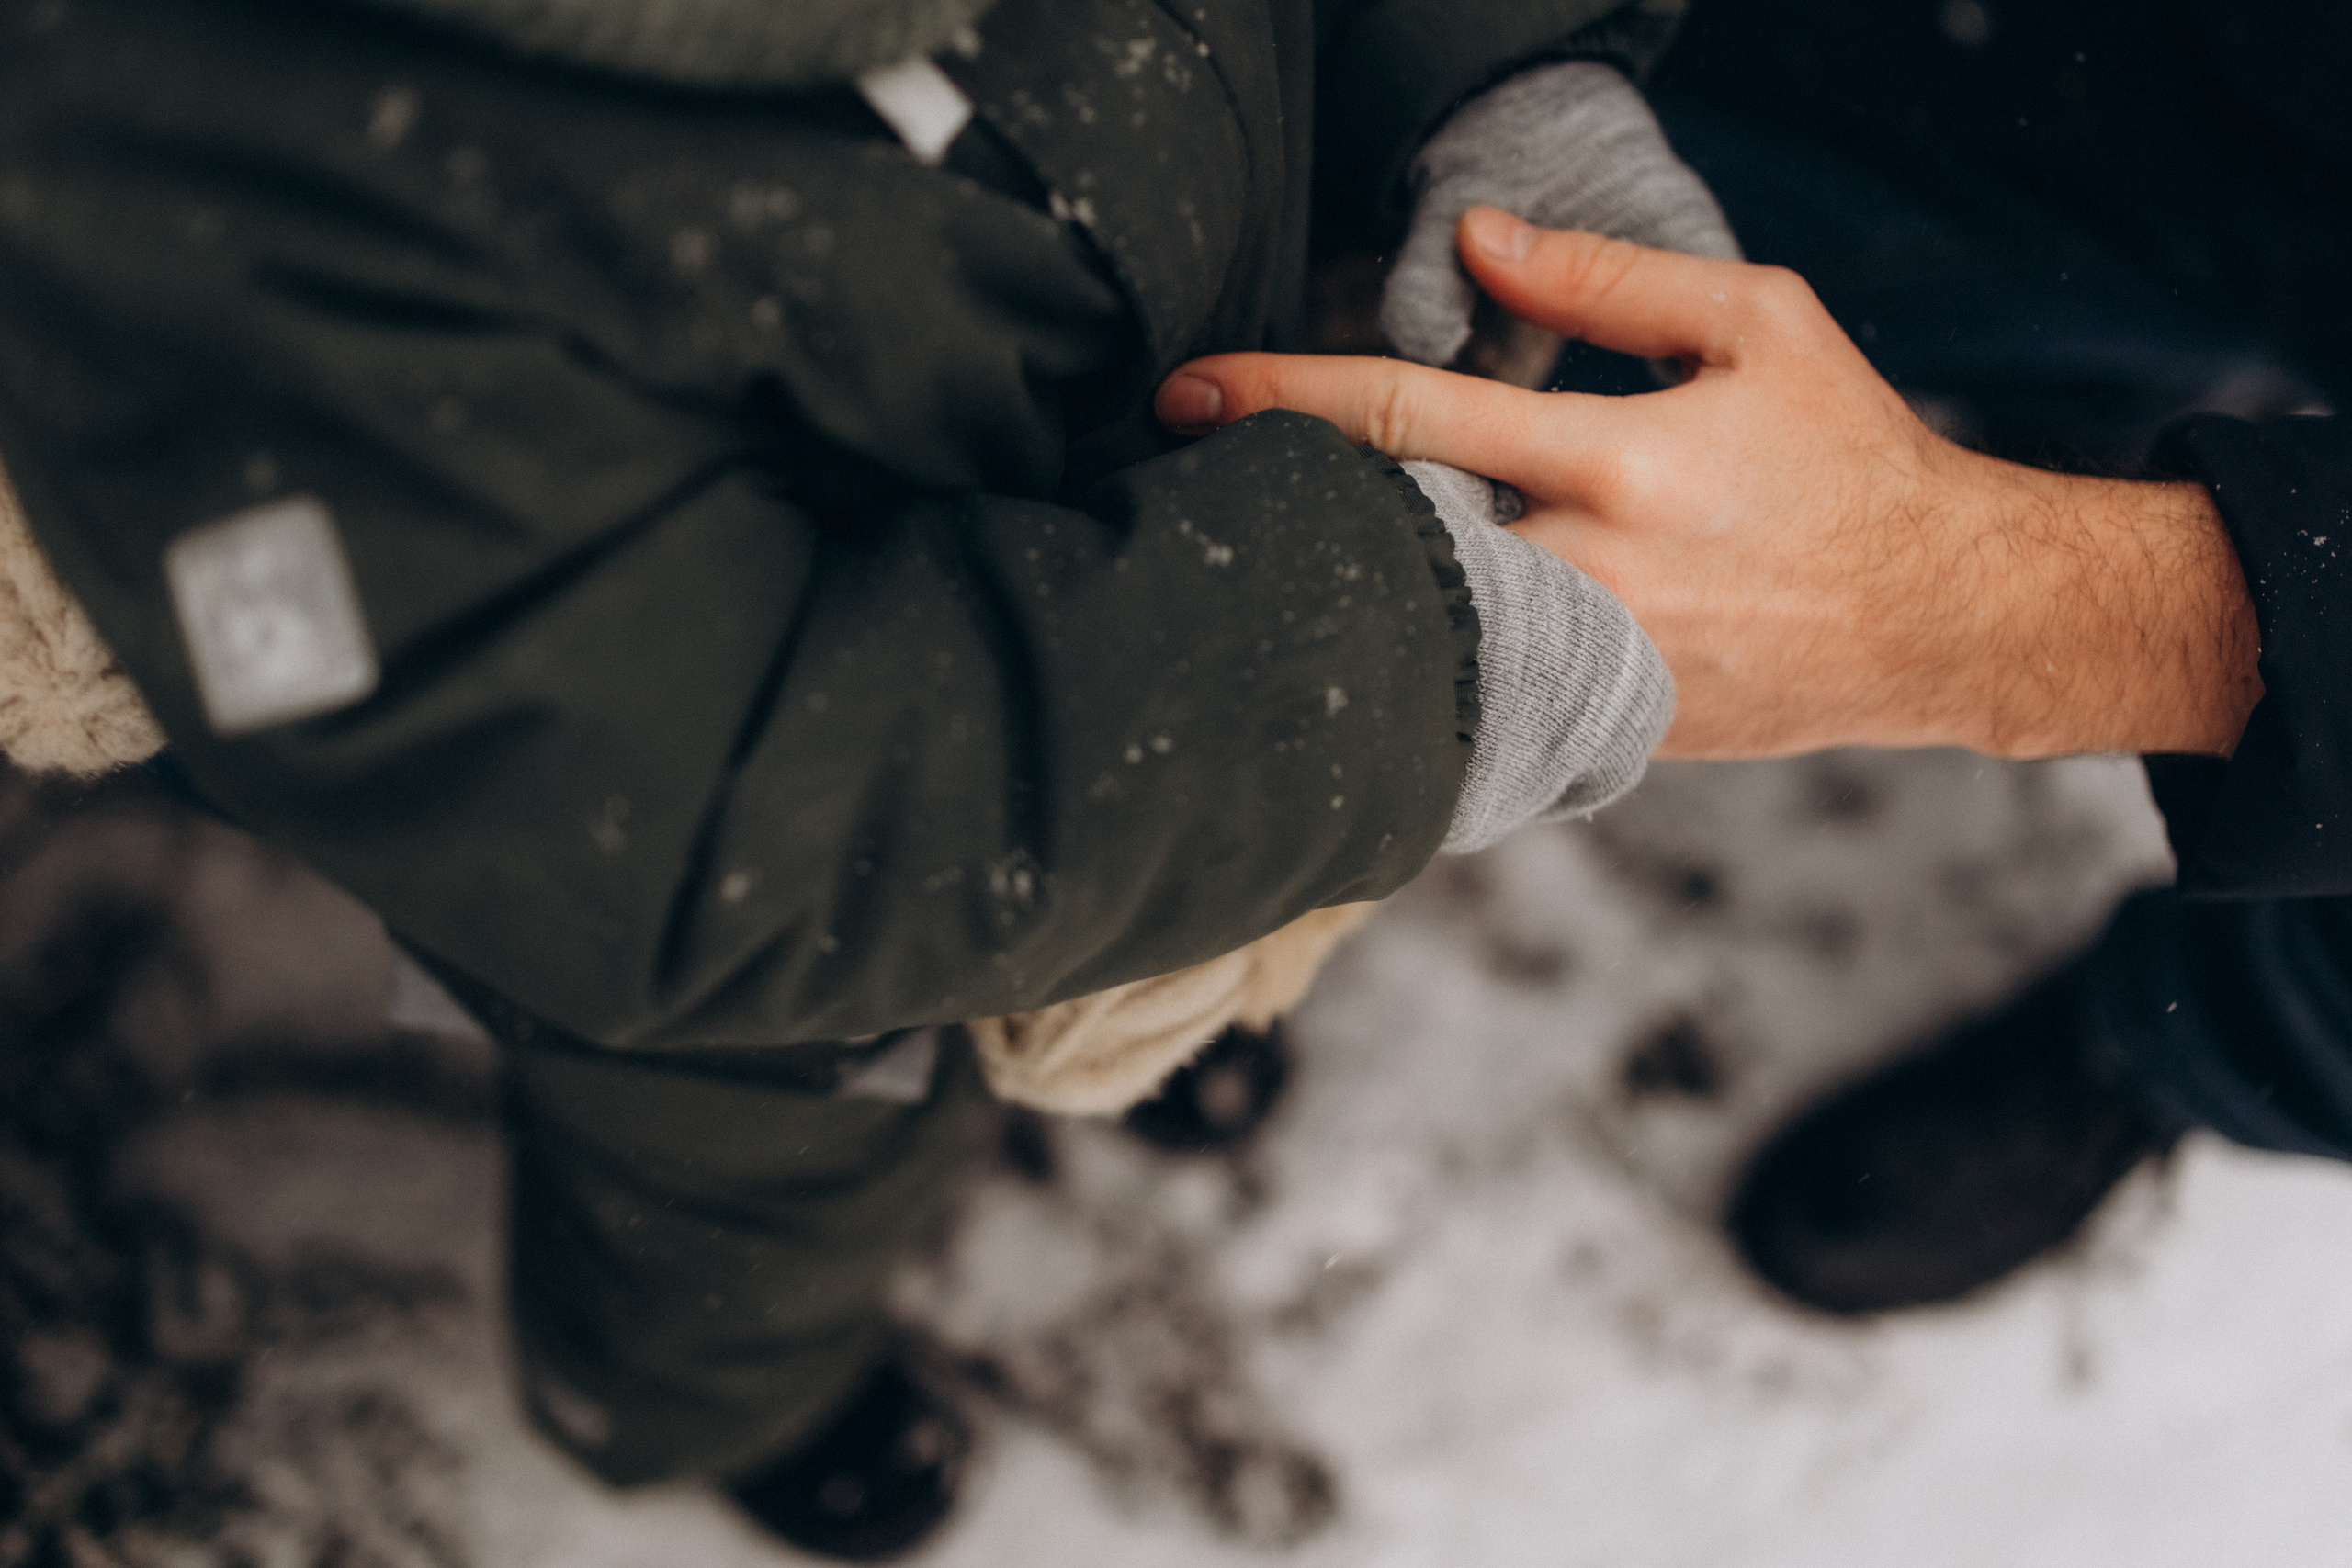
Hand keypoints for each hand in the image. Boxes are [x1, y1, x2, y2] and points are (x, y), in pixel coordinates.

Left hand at [1158, 209, 2262, 760]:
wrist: (1936, 618)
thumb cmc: (1847, 456)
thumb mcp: (1757, 326)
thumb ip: (1608, 279)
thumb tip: (1475, 241)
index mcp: (1617, 461)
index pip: (1409, 414)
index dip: (1282, 396)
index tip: (1186, 389)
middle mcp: (1590, 574)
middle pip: (1382, 537)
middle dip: (1275, 507)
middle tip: (1181, 478)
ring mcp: (1592, 666)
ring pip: (1416, 625)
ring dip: (1333, 585)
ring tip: (1269, 551)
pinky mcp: (1603, 727)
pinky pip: (1478, 693)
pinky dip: (1417, 655)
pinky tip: (1369, 629)